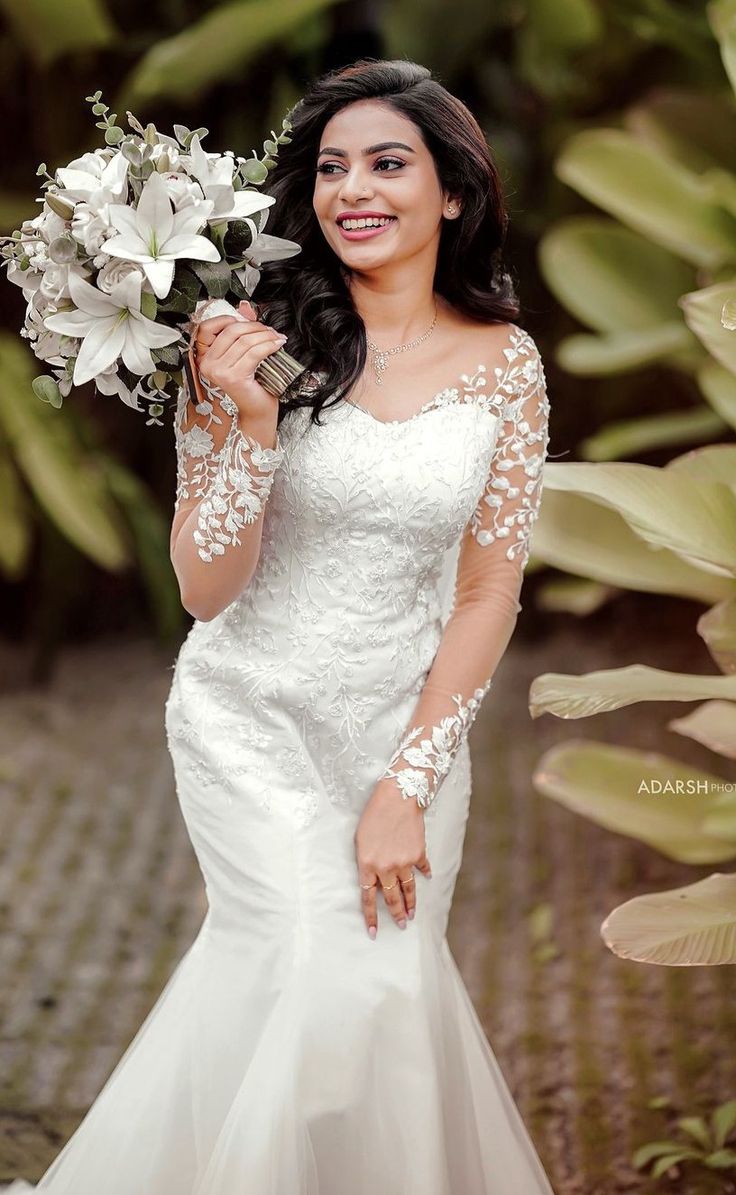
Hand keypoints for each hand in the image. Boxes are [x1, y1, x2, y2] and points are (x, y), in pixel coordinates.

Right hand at [193, 300, 286, 422]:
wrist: (257, 409)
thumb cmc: (251, 384)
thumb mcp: (243, 354)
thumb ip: (242, 331)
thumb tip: (245, 306)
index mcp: (204, 357)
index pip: (207, 327)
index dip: (228, 319)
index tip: (248, 321)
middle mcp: (207, 364)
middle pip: (231, 331)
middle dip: (254, 326)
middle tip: (270, 330)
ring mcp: (219, 371)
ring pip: (245, 341)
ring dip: (265, 335)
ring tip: (277, 338)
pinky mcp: (234, 377)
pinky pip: (254, 353)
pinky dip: (269, 345)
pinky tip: (277, 345)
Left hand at [354, 777, 431, 938]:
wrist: (397, 798)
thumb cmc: (373, 815)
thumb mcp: (361, 840)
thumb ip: (366, 862)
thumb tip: (375, 880)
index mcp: (367, 865)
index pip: (367, 898)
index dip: (371, 917)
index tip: (373, 933)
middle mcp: (386, 868)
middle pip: (391, 898)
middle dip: (396, 914)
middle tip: (401, 925)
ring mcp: (404, 862)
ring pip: (408, 889)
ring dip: (410, 903)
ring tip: (412, 914)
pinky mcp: (418, 854)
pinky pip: (421, 869)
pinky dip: (424, 874)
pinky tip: (427, 878)